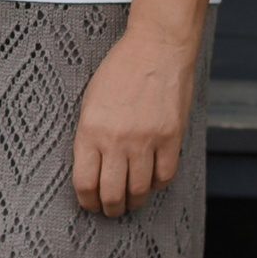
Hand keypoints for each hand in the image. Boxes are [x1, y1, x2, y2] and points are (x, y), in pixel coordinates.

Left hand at [70, 24, 197, 216]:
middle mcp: (116, 139)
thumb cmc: (119, 70)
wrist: (156, 47)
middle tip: (111, 210)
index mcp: (90, 129)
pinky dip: (156, 183)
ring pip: (139, 190)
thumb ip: (90, 135)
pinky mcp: (171, 137)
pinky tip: (151, 179)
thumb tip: (92, 169)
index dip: (87, 201)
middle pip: (112, 194)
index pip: (84, 182)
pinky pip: (164, 176)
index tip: (90, 204)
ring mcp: (146, 140)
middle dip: (110, 209)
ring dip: (134, 201)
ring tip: (131, 200)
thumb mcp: (91, 100)